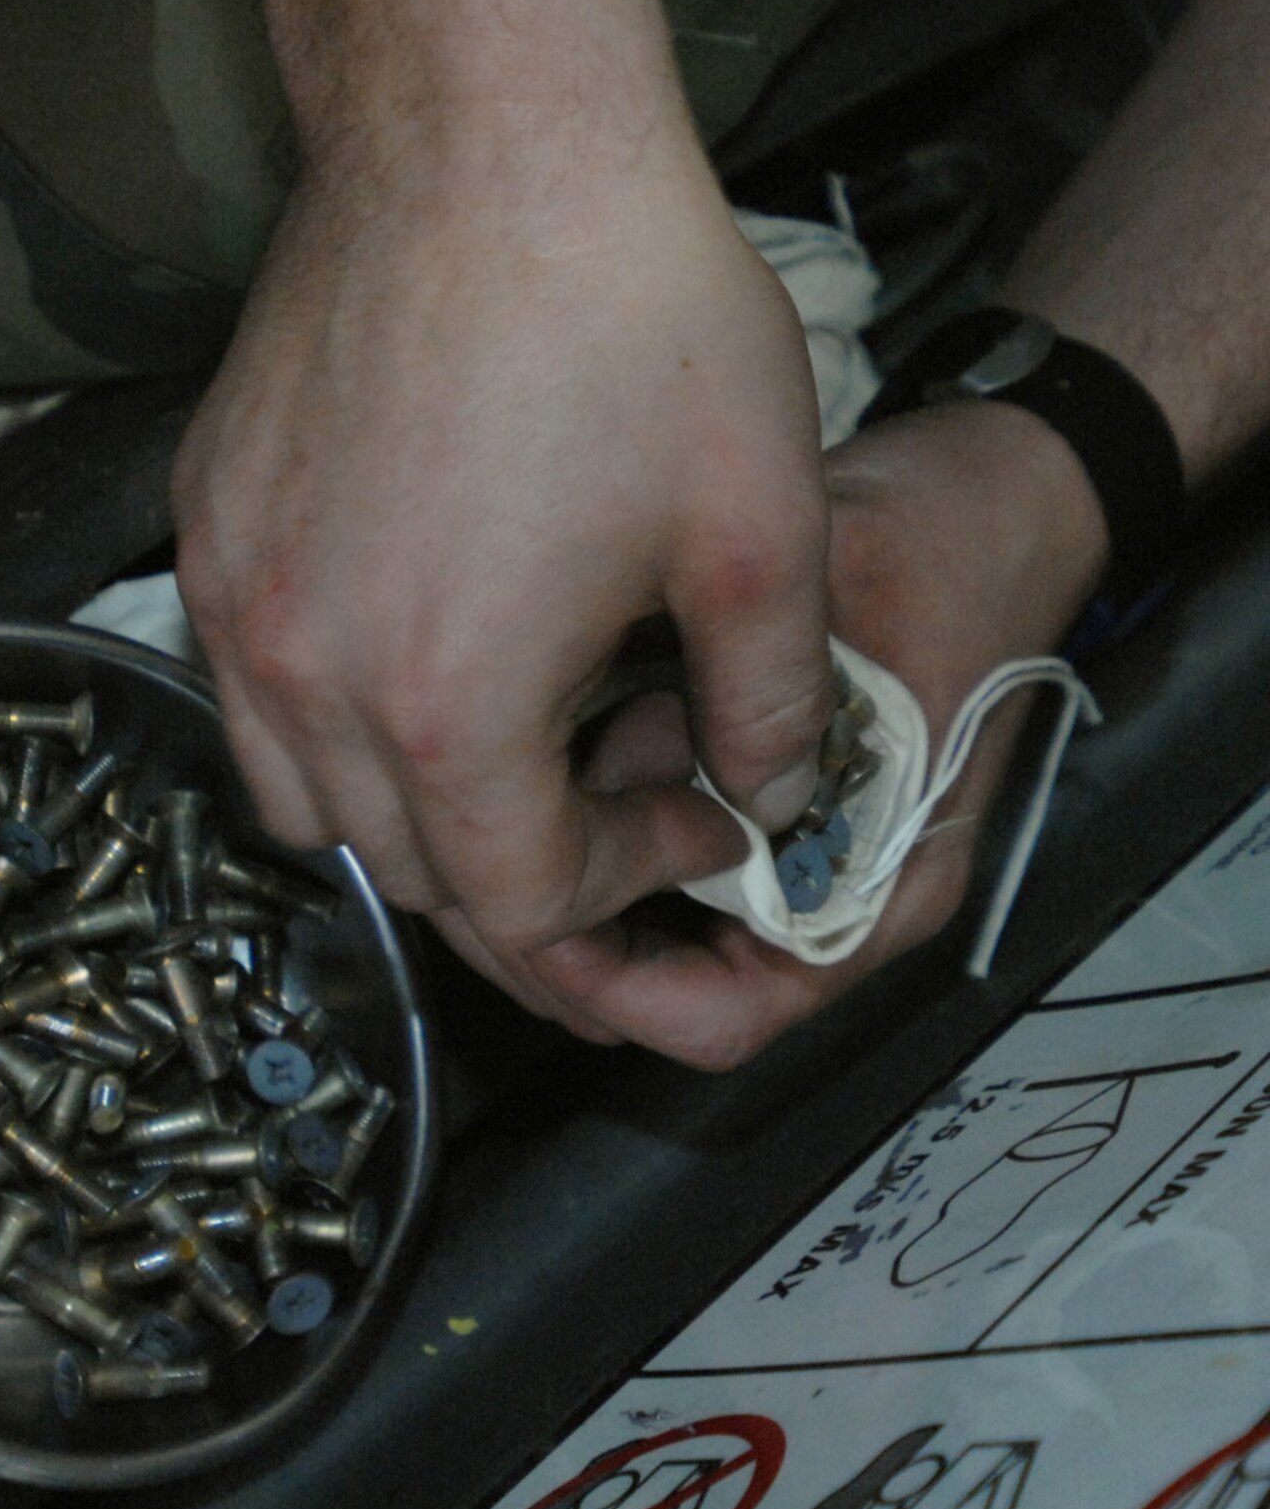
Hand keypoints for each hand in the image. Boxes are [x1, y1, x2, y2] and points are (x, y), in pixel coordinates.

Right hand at [171, 120, 833, 1040]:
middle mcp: (309, 675)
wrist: (486, 123)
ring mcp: (238, 598)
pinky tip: (427, 655)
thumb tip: (762, 797)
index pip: (523, 903)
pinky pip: (254, 696)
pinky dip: (338, 727)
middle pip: (415, 877)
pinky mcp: (210, 522)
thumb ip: (772, 704)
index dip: (628, 895)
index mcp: (448, 704)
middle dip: (536, 880)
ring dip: (426, 822)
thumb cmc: (633, 311)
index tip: (699, 823)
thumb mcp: (764, 527)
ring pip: (315, 807)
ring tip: (525, 754)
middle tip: (625, 819)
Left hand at [521, 397, 1109, 1066]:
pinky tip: (572, 750)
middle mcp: (842, 891)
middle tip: (496, 859)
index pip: (725, 1015)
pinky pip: (674, 849)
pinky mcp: (780, 804)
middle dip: (578, 937)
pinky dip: (615, 818)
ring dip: (588, 876)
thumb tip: (599, 766)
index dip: (613, 990)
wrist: (1012, 493)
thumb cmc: (958, 542)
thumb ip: (726, 693)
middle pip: (678, 983)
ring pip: (662, 923)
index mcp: (884, 883)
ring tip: (527, 796)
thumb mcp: (841, 592)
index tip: (532, 916)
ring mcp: (808, 851)